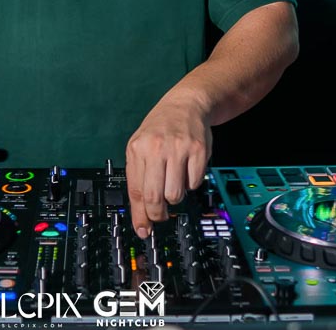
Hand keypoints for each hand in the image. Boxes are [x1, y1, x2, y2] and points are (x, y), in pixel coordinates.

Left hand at [125, 97, 211, 237]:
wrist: (185, 104)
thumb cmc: (160, 129)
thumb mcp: (140, 147)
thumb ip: (138, 178)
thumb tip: (141, 215)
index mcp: (138, 149)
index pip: (136, 191)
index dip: (140, 215)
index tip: (143, 230)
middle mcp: (156, 148)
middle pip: (155, 197)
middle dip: (157, 214)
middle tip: (160, 215)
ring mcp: (178, 149)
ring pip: (175, 194)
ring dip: (175, 197)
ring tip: (173, 183)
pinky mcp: (198, 151)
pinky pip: (194, 183)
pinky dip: (190, 184)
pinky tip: (186, 170)